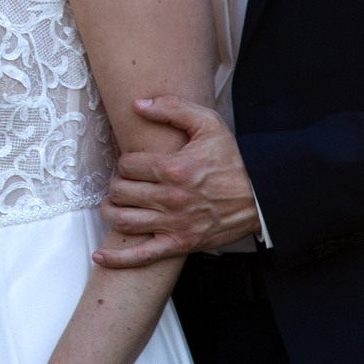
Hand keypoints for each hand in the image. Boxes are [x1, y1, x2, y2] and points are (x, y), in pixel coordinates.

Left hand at [96, 97, 260, 267]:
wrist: (264, 195)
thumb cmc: (235, 159)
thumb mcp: (209, 124)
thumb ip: (172, 108)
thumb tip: (138, 104)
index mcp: (173, 168)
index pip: (127, 165)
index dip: (126, 163)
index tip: (134, 165)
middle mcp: (170, 197)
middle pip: (120, 192)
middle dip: (117, 185)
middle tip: (124, 183)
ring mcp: (174, 223)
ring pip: (122, 221)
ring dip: (110, 212)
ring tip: (113, 205)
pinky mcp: (180, 243)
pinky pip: (142, 256)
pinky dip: (118, 258)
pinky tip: (100, 256)